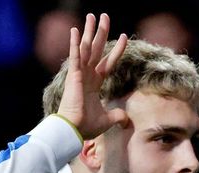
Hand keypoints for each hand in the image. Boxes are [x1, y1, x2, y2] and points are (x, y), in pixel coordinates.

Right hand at [56, 13, 127, 139]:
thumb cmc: (86, 126)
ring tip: (92, 15)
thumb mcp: (107, 119)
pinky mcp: (74, 76)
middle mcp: (87, 75)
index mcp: (94, 83)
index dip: (116, 50)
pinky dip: (75, 44)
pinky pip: (75, 57)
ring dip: (89, 31)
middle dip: (101, 32)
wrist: (73, 130)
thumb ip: (116, 115)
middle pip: (97, 49)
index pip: (108, 62)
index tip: (124, 36)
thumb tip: (125, 120)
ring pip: (86, 48)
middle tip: (104, 16)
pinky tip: (75, 30)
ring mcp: (80, 74)